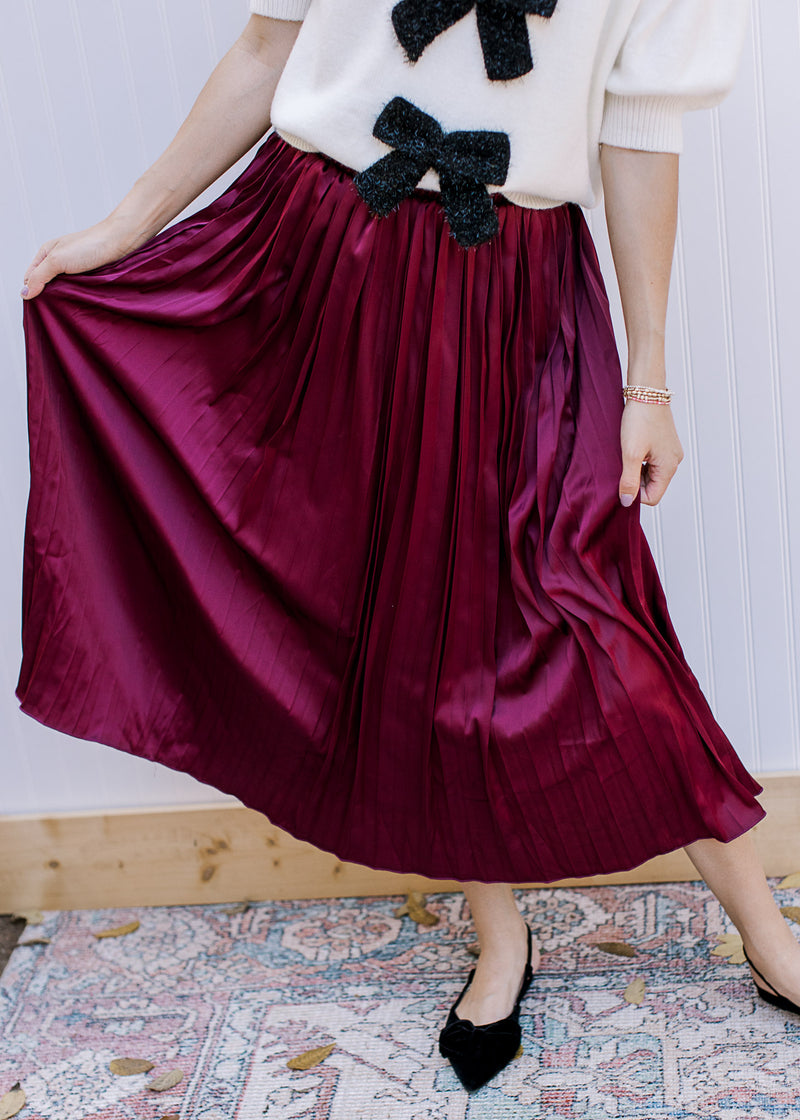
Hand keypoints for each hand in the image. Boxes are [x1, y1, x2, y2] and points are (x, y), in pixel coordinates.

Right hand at [22, 216, 139, 299]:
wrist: (120, 242)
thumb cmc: (89, 245)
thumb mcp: (57, 260)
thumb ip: (39, 276)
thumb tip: (25, 293)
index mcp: (46, 253)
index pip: (30, 277)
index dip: (32, 290)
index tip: (39, 303)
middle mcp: (58, 261)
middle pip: (46, 284)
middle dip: (49, 296)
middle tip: (55, 307)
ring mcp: (74, 269)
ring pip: (63, 289)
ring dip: (65, 297)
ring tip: (68, 305)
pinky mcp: (88, 276)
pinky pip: (78, 290)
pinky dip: (78, 296)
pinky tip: (80, 301)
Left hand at [619, 398, 683, 506]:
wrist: (646, 392)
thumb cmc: (640, 420)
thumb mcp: (631, 454)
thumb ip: (629, 481)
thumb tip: (627, 502)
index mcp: (669, 467)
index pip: (652, 497)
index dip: (634, 494)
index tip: (621, 480)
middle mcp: (674, 461)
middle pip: (652, 487)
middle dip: (634, 481)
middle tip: (621, 465)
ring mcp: (670, 452)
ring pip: (650, 474)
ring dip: (635, 470)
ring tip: (626, 454)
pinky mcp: (664, 444)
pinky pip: (651, 462)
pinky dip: (639, 460)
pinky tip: (631, 449)